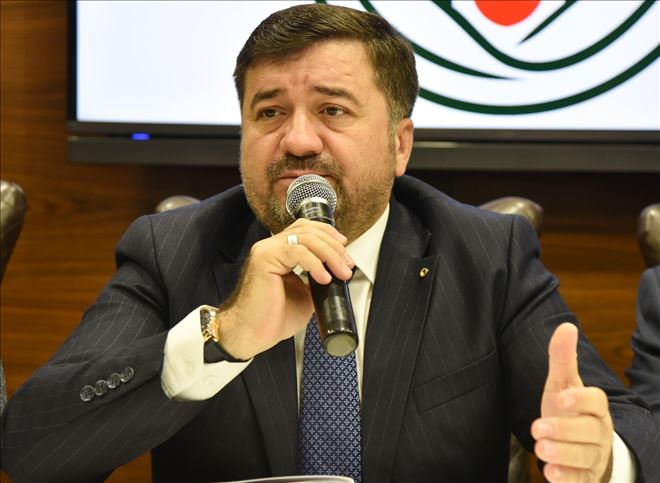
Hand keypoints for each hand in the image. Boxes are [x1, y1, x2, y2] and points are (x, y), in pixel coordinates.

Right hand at [215, 218, 354, 359]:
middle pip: (309, 230)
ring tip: (340, 273)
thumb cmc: (273, 318)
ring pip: (305, 238)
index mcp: (279, 252)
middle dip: (334, 247)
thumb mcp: (305, 295)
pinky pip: (297, 251)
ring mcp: (267, 251)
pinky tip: (323, 277)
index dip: (328, 235)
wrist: (253, 334)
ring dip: (329, 254)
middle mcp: (271, 247)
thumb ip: (317, 279)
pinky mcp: (264, 259)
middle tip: (347, 265)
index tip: (344, 250)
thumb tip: (337, 274)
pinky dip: (315, 263)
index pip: (306, 228)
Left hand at [531, 323, 613, 482]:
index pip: (596, 400)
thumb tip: (566, 326)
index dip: (581, 399)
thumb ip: (562, 358)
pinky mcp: (585, 476)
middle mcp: (598, 431)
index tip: (561, 398)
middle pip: (588, 431)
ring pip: (584, 457)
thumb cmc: (570, 409)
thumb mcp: (563, 384)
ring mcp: (594, 455)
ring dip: (562, 454)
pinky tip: (551, 474)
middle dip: (564, 430)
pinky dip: (567, 478)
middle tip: (537, 429)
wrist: (582, 443)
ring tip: (540, 450)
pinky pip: (580, 480)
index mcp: (594, 405)